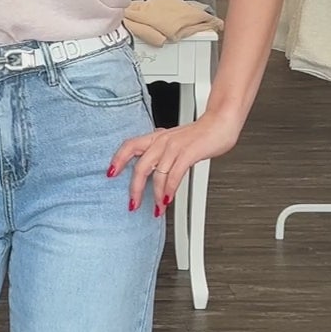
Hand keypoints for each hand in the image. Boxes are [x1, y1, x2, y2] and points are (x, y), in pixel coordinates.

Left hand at [108, 106, 243, 215]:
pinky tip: (168, 199)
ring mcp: (174, 147)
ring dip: (156, 195)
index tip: (110, 174)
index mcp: (156, 137)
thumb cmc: (200, 134)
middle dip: (135, 189)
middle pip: (140, 166)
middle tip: (133, 204)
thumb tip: (153, 168)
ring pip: (157, 174)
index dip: (117, 159)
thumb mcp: (175, 141)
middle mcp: (162, 141)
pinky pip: (174, 175)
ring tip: (158, 208)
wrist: (220, 123)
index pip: (129, 146)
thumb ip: (162, 151)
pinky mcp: (188, 152)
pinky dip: (170, 190)